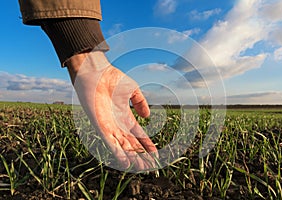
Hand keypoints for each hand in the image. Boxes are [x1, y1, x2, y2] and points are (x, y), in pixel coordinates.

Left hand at [67, 51, 157, 170]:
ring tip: (143, 168)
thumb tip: (147, 117)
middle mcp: (117, 124)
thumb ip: (140, 103)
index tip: (155, 153)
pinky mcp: (100, 127)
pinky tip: (126, 163)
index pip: (138, 134)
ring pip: (122, 147)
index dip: (146, 144)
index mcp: (124, 116)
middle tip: (151, 166)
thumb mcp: (133, 90)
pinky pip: (110, 143)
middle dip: (141, 155)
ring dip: (132, 158)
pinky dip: (118, 154)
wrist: (95, 72)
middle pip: (131, 144)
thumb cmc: (112, 78)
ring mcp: (109, 126)